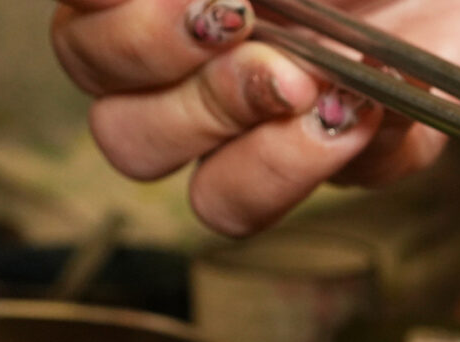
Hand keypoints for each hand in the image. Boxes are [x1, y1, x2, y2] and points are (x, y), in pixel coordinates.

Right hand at [51, 0, 459, 234]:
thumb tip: (201, 3)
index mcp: (156, 15)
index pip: (83, 48)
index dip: (118, 30)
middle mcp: (203, 86)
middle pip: (129, 138)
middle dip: (186, 88)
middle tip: (245, 25)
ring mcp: (281, 135)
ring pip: (216, 203)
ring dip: (259, 150)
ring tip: (312, 85)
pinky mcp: (364, 157)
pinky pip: (342, 187)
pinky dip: (355, 139)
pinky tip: (376, 92)